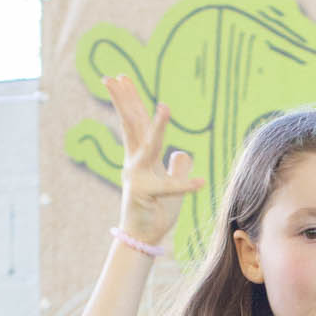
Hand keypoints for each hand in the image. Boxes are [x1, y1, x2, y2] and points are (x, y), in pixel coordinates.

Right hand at [105, 73, 203, 246]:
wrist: (142, 238)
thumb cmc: (154, 212)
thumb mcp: (170, 185)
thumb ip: (177, 166)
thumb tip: (182, 153)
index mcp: (139, 158)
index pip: (133, 123)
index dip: (129, 100)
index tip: (121, 78)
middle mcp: (134, 163)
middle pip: (131, 126)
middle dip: (124, 101)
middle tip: (116, 77)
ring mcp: (137, 177)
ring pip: (149, 147)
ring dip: (159, 128)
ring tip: (166, 107)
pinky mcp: (145, 195)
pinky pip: (169, 188)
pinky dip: (185, 185)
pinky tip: (200, 183)